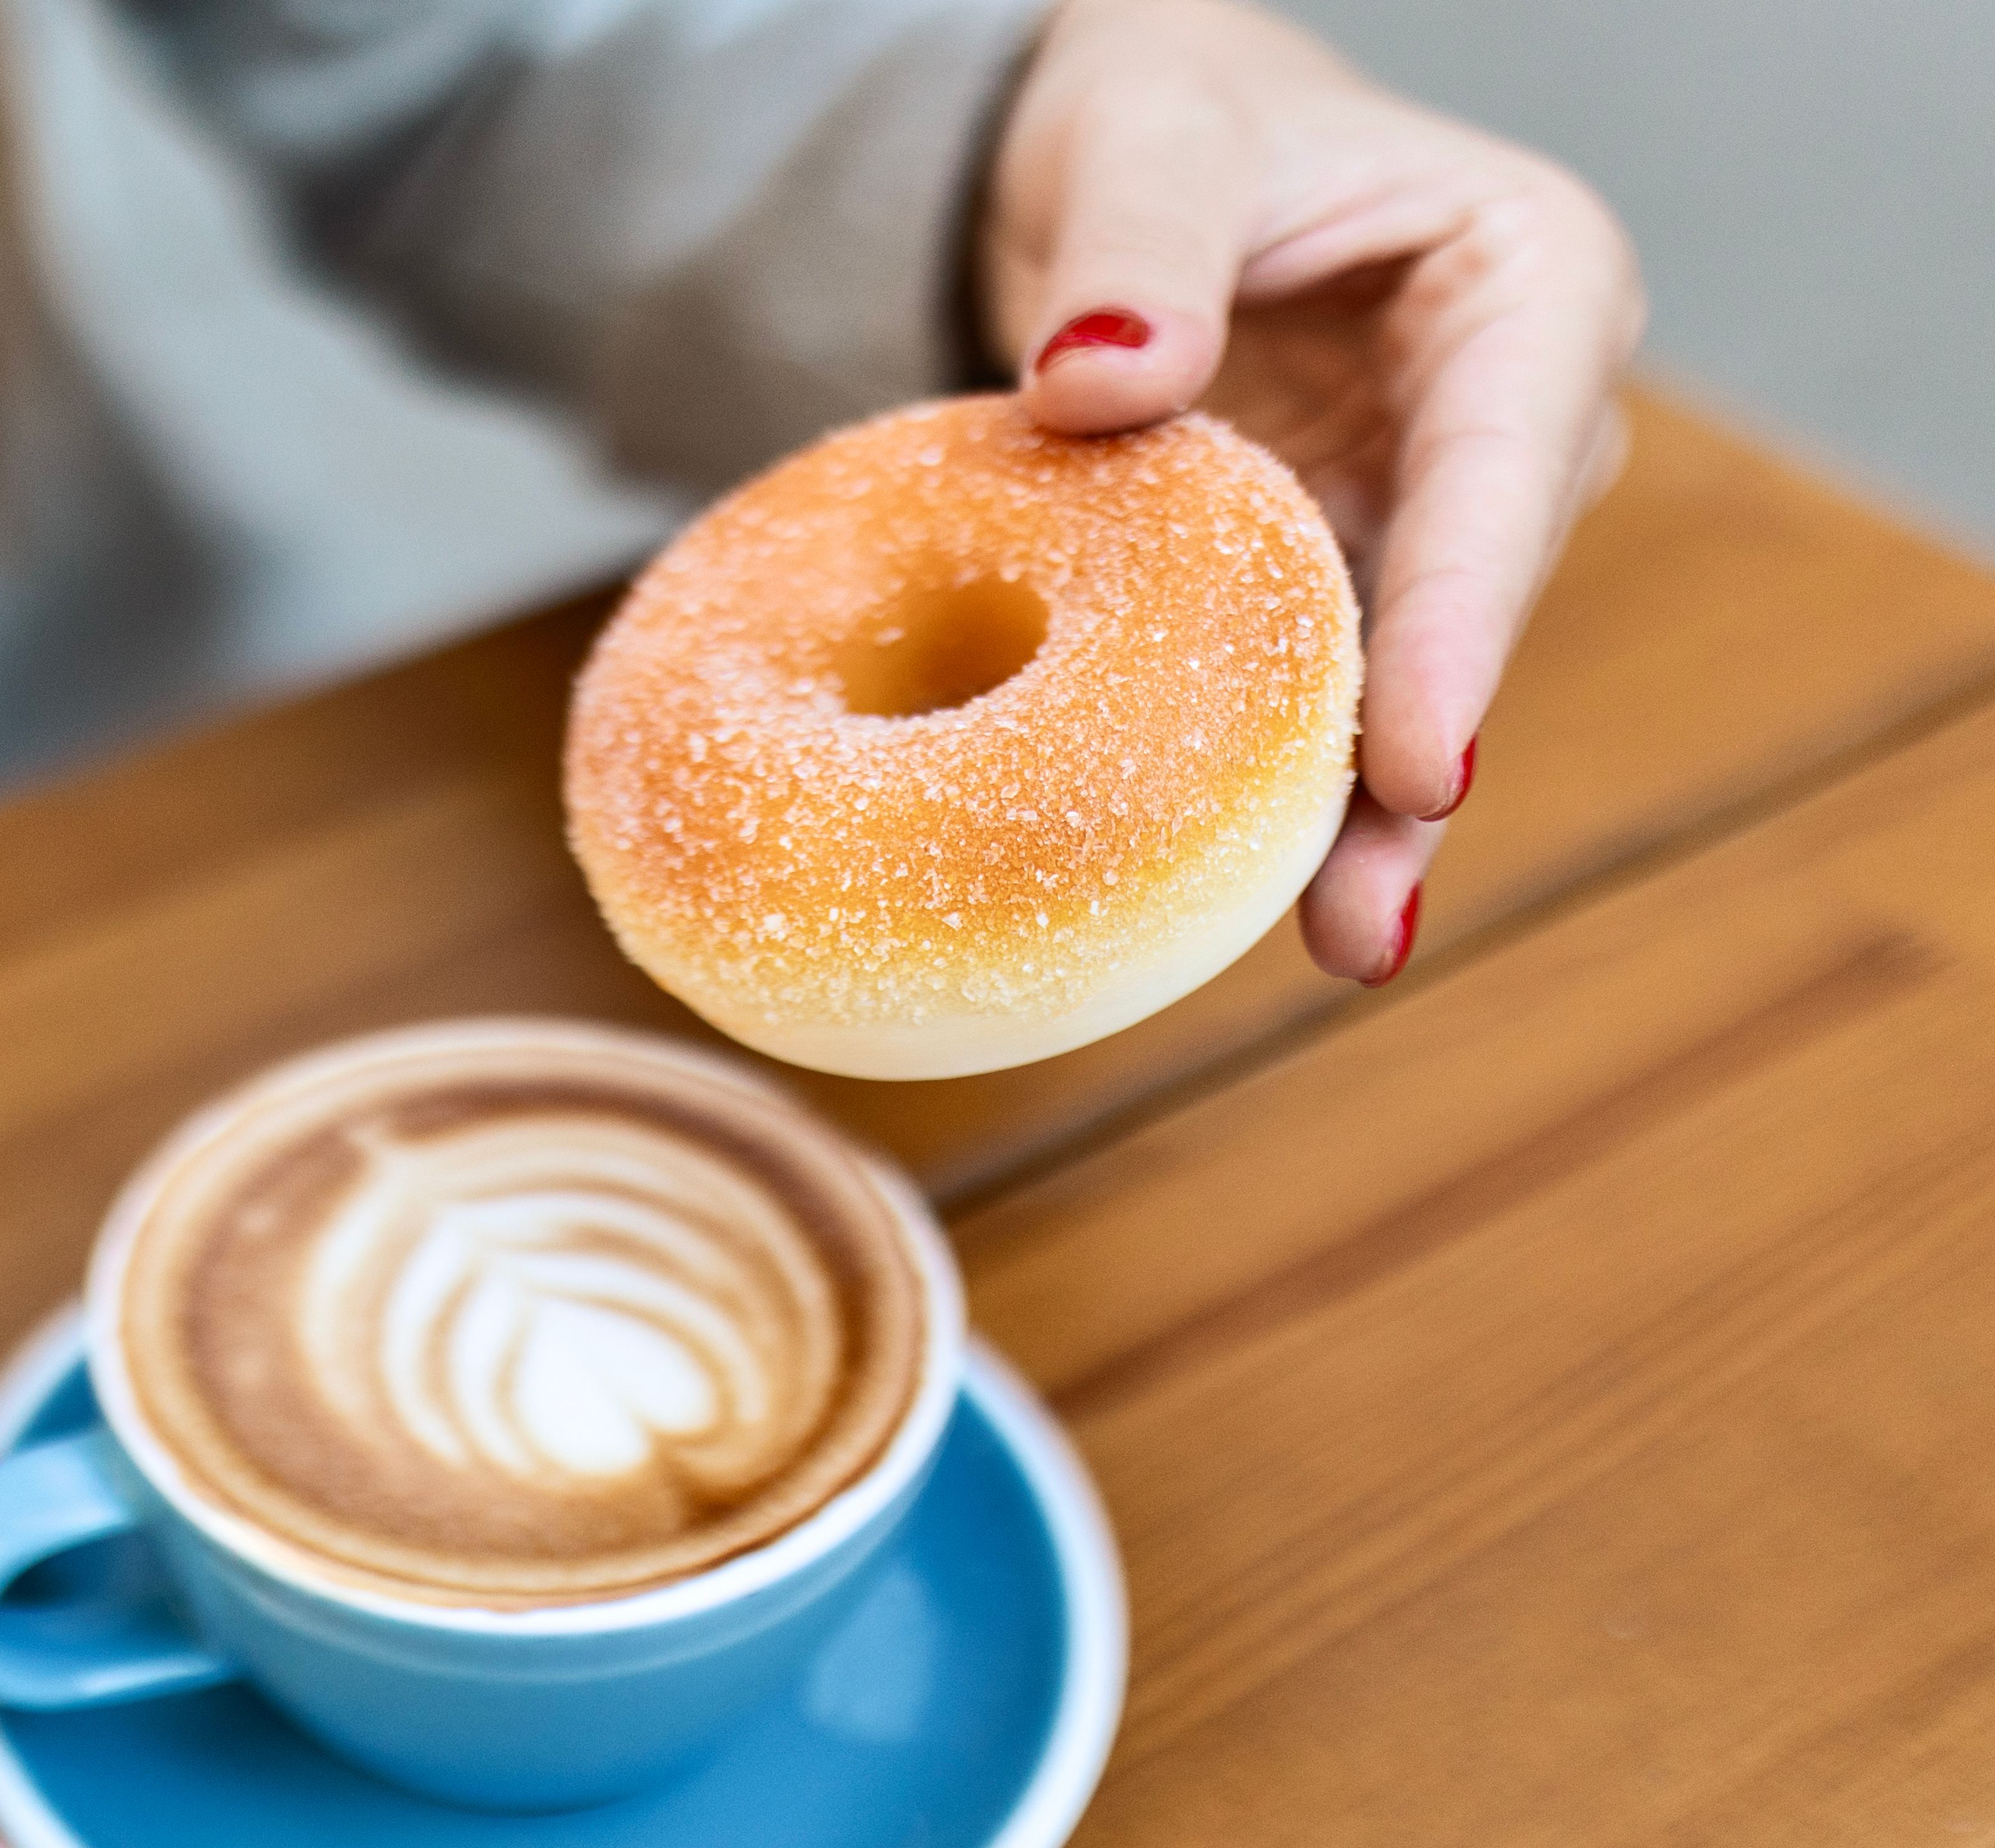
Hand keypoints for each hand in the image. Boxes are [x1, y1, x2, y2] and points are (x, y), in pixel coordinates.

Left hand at [980, 0, 1643, 981]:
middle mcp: (1507, 424)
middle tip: (1358, 915)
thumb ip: (1136, 247)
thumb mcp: (1143, 134)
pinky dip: (1278, 790)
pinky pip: (1309, 693)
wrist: (1117, 164)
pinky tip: (1247, 900)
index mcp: (1527, 289)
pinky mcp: (1327, 579)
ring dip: (1357, 821)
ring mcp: (1418, 516)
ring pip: (1396, 684)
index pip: (1503, 477)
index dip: (1461, 628)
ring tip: (1330, 944)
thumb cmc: (1155, 117)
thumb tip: (1106, 383)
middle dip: (1415, 767)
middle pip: (1464, 612)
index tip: (1425, 757)